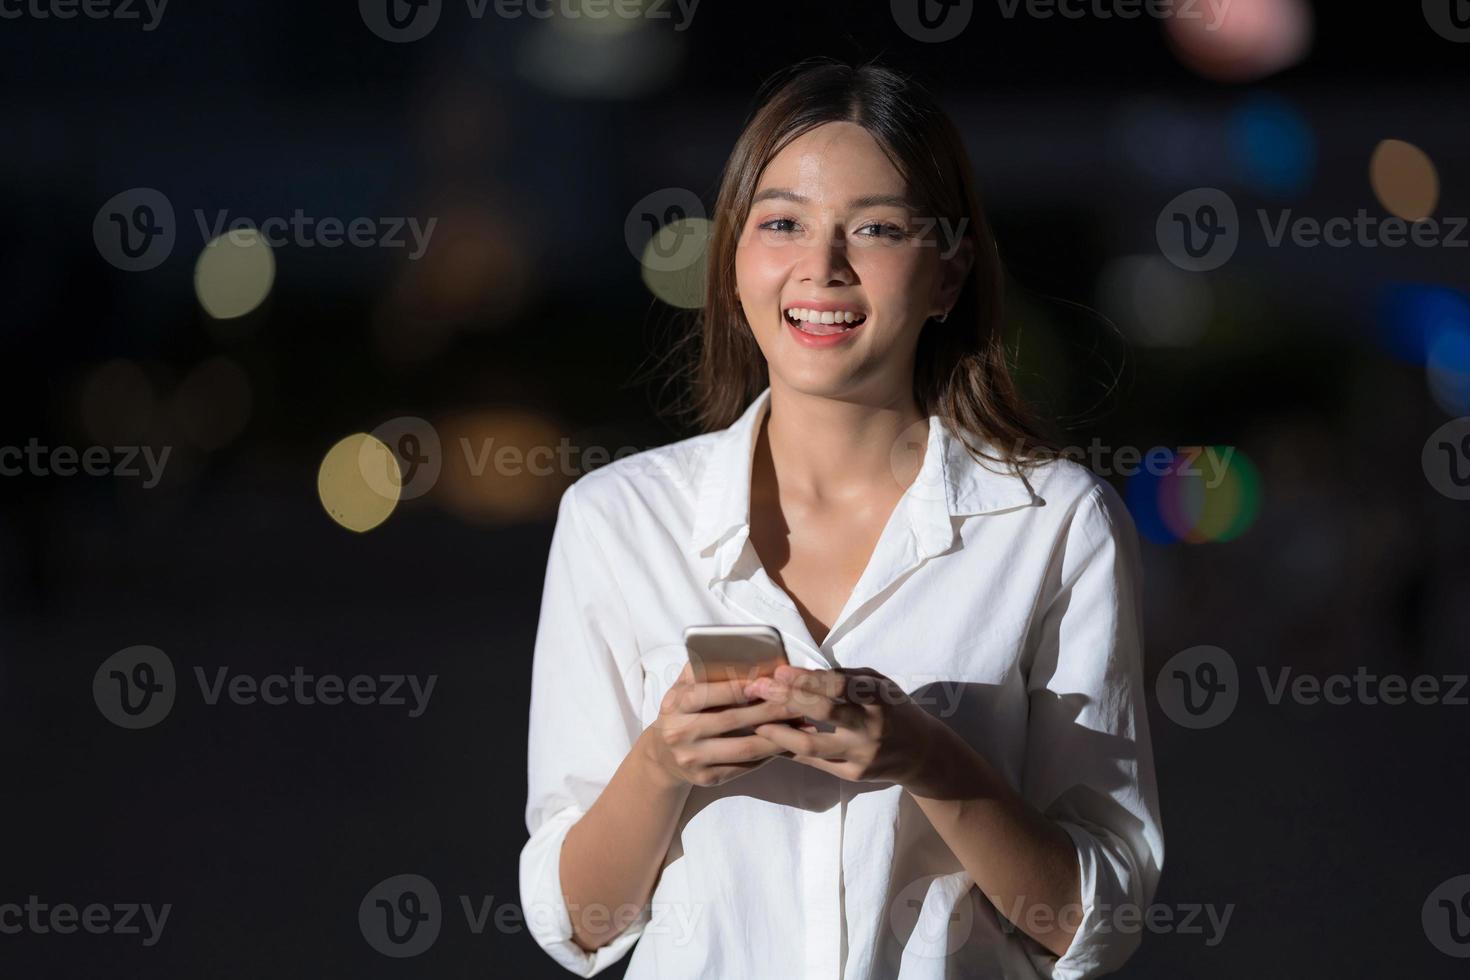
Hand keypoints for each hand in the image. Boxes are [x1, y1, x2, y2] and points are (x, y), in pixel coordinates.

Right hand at [641, 662, 801, 788]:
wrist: (662, 756)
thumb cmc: (682, 712)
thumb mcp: (682, 687)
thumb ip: (703, 670)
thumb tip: (738, 653)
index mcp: (676, 704)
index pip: (709, 693)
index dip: (739, 687)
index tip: (768, 680)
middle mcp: (681, 733)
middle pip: (733, 720)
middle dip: (770, 710)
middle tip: (798, 701)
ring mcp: (693, 759)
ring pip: (744, 748)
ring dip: (777, 736)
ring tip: (801, 725)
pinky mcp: (707, 778)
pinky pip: (745, 766)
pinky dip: (769, 754)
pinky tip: (787, 743)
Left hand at [743, 664, 939, 785]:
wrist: (922, 754)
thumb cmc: (893, 709)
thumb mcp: (879, 684)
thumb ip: (845, 676)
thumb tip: (802, 672)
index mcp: (879, 698)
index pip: (840, 686)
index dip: (808, 678)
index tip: (781, 671)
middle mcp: (872, 727)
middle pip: (823, 712)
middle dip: (787, 698)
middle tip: (759, 688)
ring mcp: (862, 754)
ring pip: (812, 745)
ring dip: (779, 732)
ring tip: (755, 720)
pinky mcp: (853, 775)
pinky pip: (815, 762)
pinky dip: (791, 750)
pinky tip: (772, 740)